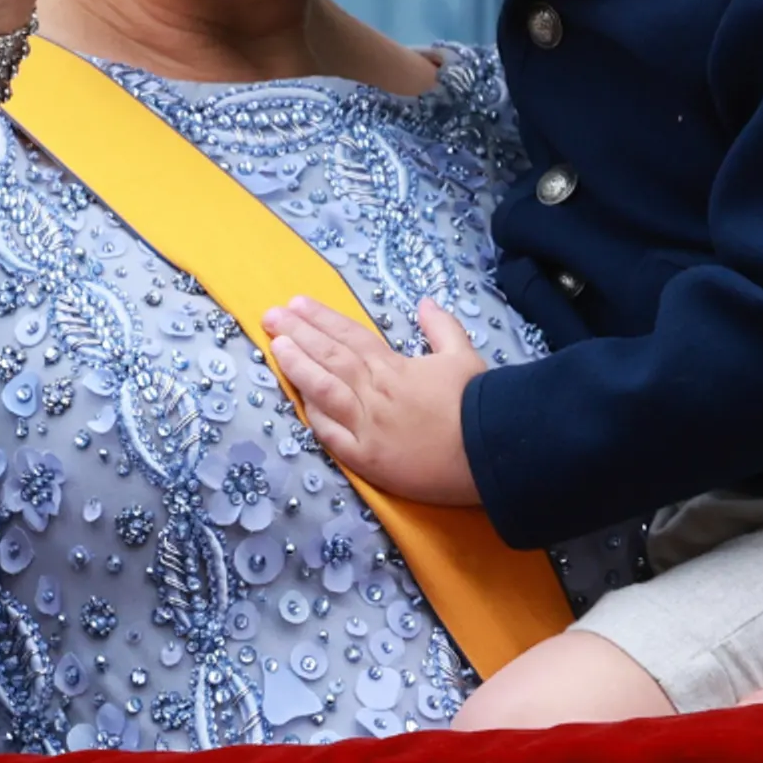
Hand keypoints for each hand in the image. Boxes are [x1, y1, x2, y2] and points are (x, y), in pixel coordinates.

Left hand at [263, 297, 486, 506]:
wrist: (492, 452)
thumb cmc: (479, 405)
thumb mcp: (464, 357)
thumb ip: (442, 328)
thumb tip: (424, 303)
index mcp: (394, 367)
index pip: (349, 336)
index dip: (321, 319)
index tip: (297, 304)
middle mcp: (374, 392)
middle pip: (329, 357)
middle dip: (298, 334)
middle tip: (271, 316)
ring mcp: (367, 426)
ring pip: (323, 390)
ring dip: (297, 367)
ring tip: (275, 347)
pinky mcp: (367, 459)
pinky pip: (331, 435)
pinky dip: (313, 416)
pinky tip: (296, 400)